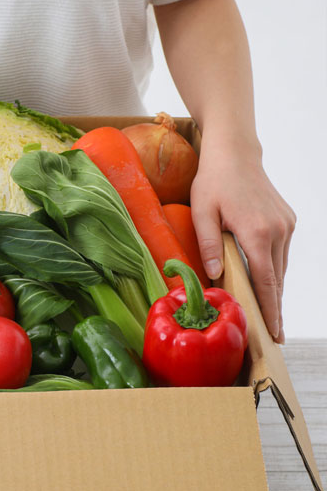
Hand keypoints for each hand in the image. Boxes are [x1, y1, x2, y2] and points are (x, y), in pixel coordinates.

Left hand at [190, 139, 295, 343]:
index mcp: (257, 232)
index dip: (270, 310)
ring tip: (268, 317)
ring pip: (280, 267)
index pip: (266, 281)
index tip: (274, 333)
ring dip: (274, 290)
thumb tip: (216, 275)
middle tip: (272, 337)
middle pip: (277, 279)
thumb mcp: (202, 211)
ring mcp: (286, 225)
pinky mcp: (287, 221)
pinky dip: (273, 270)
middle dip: (274, 308)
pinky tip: (265, 284)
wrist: (235, 153)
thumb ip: (209, 244)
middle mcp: (278, 230)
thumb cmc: (213, 181)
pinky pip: (280, 253)